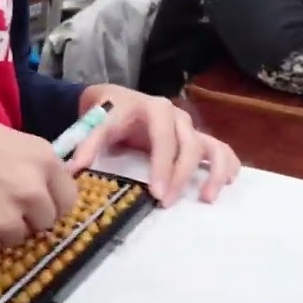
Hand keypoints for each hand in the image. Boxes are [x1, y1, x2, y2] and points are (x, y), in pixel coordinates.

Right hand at [0, 105, 78, 257]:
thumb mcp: (6, 137)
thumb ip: (31, 165)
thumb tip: (46, 192)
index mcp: (43, 159)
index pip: (68, 199)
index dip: (49, 203)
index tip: (32, 202)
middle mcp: (31, 190)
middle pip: (45, 223)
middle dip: (25, 218)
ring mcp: (6, 219)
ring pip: (16, 239)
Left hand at [67, 85, 240, 207]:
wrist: (118, 99)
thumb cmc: (109, 113)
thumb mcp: (97, 124)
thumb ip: (88, 144)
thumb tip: (75, 169)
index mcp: (153, 109)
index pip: (162, 138)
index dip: (162, 166)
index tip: (157, 194)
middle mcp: (177, 117)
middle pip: (188, 145)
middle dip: (180, 176)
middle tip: (167, 203)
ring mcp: (190, 128)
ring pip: (211, 146)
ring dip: (214, 171)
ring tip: (208, 198)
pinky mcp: (197, 139)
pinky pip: (221, 150)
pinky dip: (227, 165)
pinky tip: (226, 184)